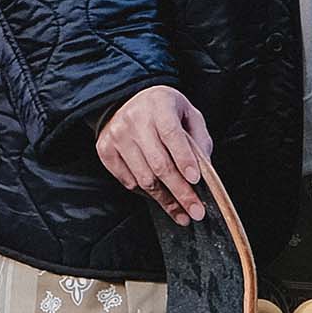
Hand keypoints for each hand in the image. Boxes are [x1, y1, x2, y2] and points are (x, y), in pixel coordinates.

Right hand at [94, 84, 214, 224]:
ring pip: (144, 178)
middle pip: (159, 164)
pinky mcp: (105, 150)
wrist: (125, 100)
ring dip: (165, 200)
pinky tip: (159, 195)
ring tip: (181, 212)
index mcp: (159, 105)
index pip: (171, 134)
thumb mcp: (188, 114)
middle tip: (196, 211)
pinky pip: (128, 182)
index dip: (184, 159)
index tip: (196, 180)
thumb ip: (199, 140)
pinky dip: (146, 193)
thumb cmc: (163, 110)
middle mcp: (134, 119)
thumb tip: (205, 173)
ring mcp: (117, 136)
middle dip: (180, 192)